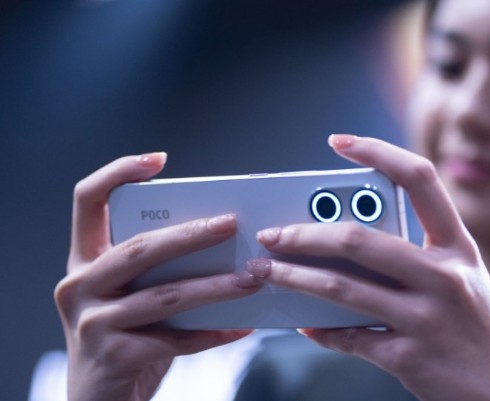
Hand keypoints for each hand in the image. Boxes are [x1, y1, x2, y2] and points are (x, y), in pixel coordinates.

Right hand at [55, 153, 261, 400]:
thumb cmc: (124, 338)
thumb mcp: (130, 296)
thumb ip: (158, 270)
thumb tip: (223, 242)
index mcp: (85, 260)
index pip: (87, 200)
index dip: (118, 173)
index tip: (158, 160)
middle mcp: (79, 285)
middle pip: (140, 248)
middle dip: (191, 234)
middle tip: (232, 224)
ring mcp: (92, 323)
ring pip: (166, 296)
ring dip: (216, 286)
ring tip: (253, 277)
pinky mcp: (113, 356)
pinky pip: (176, 339)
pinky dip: (214, 332)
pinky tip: (243, 326)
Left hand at [245, 135, 489, 400]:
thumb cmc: (476, 328)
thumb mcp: (460, 281)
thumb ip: (413, 257)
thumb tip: (341, 244)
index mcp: (458, 247)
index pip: (419, 179)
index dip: (378, 152)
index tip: (339, 142)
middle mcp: (444, 276)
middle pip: (359, 239)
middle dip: (304, 234)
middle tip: (271, 234)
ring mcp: (426, 318)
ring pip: (341, 287)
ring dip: (292, 277)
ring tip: (263, 271)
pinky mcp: (408, 357)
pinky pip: (348, 337)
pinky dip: (319, 328)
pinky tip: (301, 322)